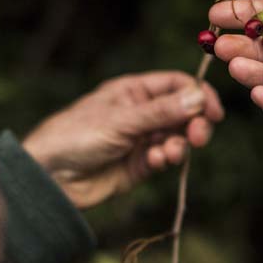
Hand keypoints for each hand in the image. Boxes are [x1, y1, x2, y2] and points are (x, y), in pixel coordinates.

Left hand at [22, 72, 223, 208]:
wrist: (49, 177)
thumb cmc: (75, 136)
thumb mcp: (121, 120)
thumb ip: (162, 112)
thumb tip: (199, 97)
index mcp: (134, 91)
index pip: (177, 85)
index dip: (198, 95)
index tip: (213, 112)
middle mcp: (141, 113)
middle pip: (183, 113)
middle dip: (194, 124)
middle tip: (199, 136)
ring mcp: (141, 139)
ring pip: (176, 138)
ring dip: (180, 144)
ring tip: (170, 153)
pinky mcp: (139, 166)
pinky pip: (163, 158)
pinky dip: (165, 159)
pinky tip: (155, 161)